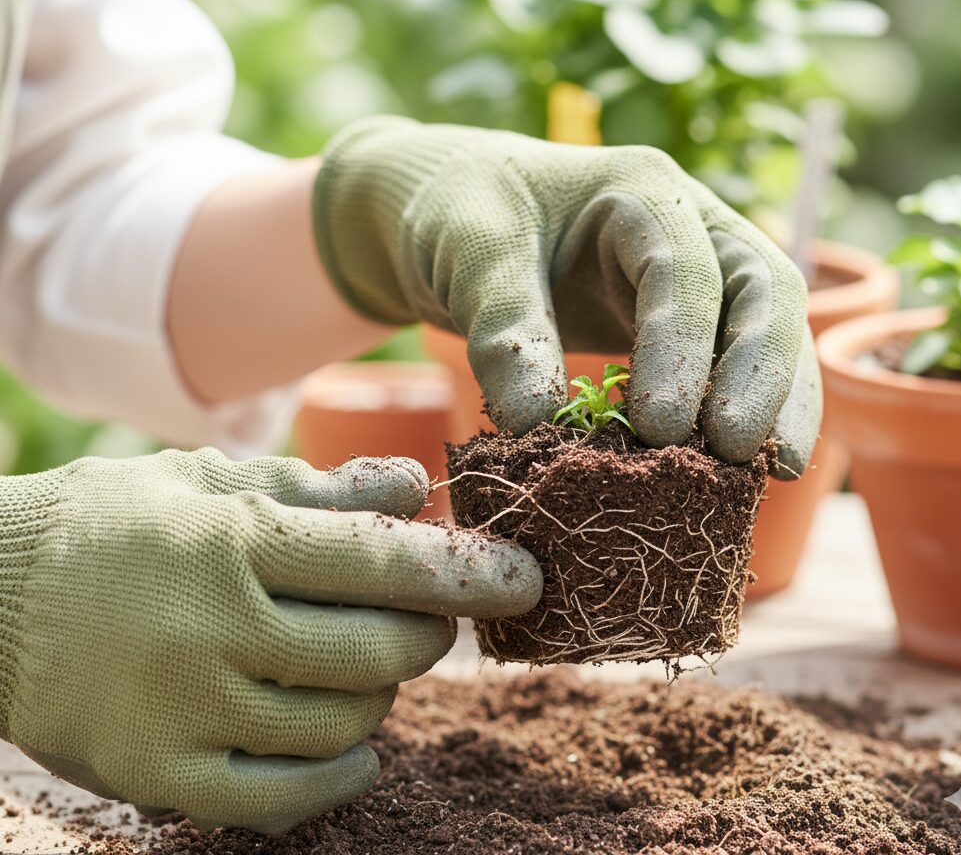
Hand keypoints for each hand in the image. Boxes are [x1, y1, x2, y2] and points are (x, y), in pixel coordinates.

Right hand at [0, 448, 540, 832]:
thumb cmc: (119, 521)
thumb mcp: (214, 477)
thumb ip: (320, 485)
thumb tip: (415, 487)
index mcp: (236, 539)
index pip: (383, 561)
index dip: (469, 571)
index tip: (525, 580)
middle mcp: (216, 626)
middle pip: (378, 651)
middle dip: (430, 636)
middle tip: (431, 620)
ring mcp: (187, 710)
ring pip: (342, 722)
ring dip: (385, 694)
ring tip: (372, 665)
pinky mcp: (159, 774)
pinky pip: (281, 798)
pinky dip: (341, 775)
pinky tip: (362, 744)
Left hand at [314, 117, 820, 476]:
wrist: (450, 216)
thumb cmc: (460, 215)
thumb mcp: (471, 254)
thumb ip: (504, 331)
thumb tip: (539, 427)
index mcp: (640, 189)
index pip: (684, 268)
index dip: (681, 347)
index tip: (659, 427)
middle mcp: (687, 226)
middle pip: (762, 290)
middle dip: (760, 372)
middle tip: (737, 453)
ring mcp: (693, 273)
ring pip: (766, 328)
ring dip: (776, 398)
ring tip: (774, 472)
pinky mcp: (681, 322)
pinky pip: (732, 362)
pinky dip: (746, 408)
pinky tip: (745, 467)